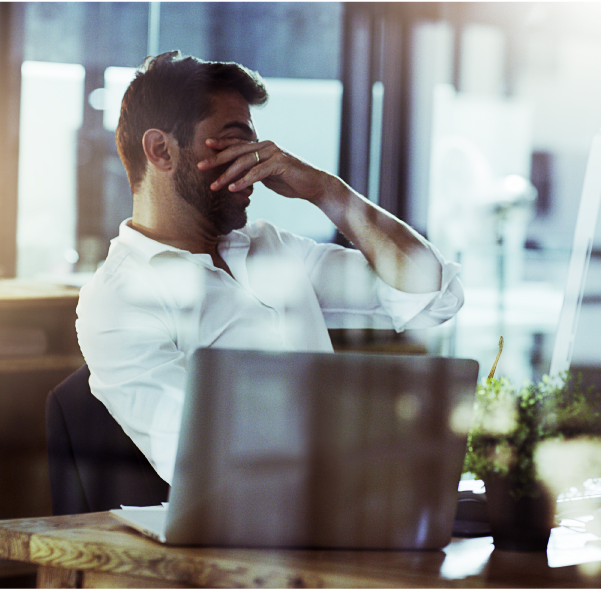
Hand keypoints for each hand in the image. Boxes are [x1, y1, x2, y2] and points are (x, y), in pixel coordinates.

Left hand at [197, 138, 330, 203]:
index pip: (238, 144)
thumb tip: (236, 177)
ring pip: (244, 162)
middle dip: (217, 159)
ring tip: (214, 185)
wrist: (314, 185)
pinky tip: (233, 188)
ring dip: (227, 174)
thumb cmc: (291, 181)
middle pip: (236, 151)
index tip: (205, 146)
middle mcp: (267, 146)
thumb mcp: (267, 176)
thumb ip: (252, 172)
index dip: (221, 144)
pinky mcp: (281, 164)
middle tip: (200, 166)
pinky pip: (258, 172)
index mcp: (263, 147)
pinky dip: (244, 180)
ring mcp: (274, 153)